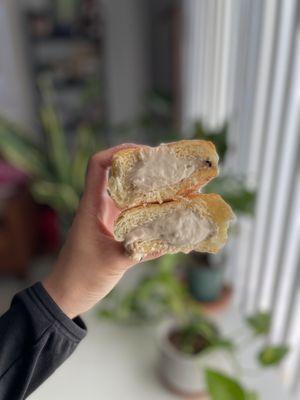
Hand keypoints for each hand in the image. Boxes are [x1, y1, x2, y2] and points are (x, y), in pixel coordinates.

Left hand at [43, 144, 160, 318]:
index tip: (144, 152)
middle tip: (174, 171)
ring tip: (182, 192)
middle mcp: (103, 208)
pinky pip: (139, 218)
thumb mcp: (111, 263)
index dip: (118, 151)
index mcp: (93, 206)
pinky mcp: (118, 233)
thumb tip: (170, 241)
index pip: (99, 165)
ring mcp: (111, 220)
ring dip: (155, 194)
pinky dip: (155, 216)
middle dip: (148, 171)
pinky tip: (175, 220)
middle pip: (123, 178)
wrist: (67, 295)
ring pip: (134, 198)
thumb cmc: (80, 276)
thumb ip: (138, 251)